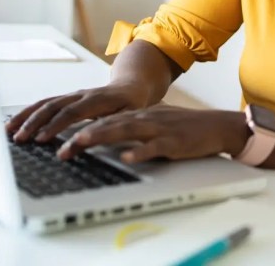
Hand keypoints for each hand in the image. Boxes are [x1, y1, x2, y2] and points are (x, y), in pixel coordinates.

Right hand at [5, 82, 153, 142]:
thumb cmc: (131, 105)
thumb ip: (111, 127)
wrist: (130, 86)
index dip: (56, 126)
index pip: (73, 112)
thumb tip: (91, 140)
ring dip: (27, 117)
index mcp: (97, 99)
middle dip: (35, 123)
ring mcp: (72, 95)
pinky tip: (15, 123)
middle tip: (21, 139)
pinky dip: (28, 113)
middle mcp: (81, 94)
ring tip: (10, 132)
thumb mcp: (128, 117)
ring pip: (45, 104)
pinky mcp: (66, 98)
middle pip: (53, 107)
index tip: (42, 140)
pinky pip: (44, 104)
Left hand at [56, 105, 248, 162]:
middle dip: (81, 136)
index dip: (79, 130)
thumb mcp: (153, 124)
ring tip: (82, 142)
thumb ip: (130, 129)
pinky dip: (140, 151)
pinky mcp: (173, 142)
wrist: (215, 126)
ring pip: (125, 131)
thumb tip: (105, 136)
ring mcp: (158, 129)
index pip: (102, 121)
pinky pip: (154, 147)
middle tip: (60, 148)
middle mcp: (144, 119)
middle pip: (108, 125)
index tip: (59, 140)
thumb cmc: (182, 128)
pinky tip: (127, 157)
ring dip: (102, 136)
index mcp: (137, 116)